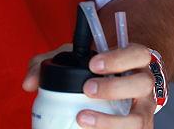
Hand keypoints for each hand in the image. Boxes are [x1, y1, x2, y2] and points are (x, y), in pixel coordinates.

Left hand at [23, 43, 157, 127]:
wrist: (121, 88)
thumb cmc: (99, 71)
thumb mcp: (77, 58)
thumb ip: (49, 62)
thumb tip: (28, 83)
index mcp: (135, 60)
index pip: (137, 53)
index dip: (119, 58)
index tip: (93, 65)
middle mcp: (145, 84)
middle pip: (143, 83)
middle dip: (114, 87)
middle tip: (87, 89)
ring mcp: (144, 110)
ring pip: (139, 118)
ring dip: (111, 121)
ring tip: (83, 118)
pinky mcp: (140, 128)